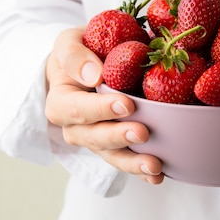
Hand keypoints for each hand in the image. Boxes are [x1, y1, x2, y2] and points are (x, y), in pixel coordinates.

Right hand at [45, 27, 163, 183]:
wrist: (86, 66)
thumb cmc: (79, 51)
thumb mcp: (69, 42)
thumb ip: (74, 56)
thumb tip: (94, 75)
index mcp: (61, 101)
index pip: (77, 109)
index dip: (100, 109)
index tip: (126, 105)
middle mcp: (75, 127)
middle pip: (94, 138)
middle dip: (119, 137)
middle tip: (143, 133)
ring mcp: (96, 140)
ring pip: (111, 156)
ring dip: (133, 163)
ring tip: (155, 166)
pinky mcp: (115, 147)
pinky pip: (126, 161)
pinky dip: (141, 172)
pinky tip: (158, 176)